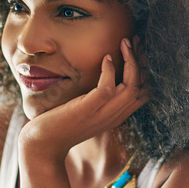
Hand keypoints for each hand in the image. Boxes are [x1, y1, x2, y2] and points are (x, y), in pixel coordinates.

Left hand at [20, 38, 147, 158]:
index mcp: (116, 116)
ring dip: (131, 62)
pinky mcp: (87, 110)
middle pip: (141, 88)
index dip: (145, 71)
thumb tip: (101, 77)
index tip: (138, 51)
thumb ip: (98, 100)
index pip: (143, 94)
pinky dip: (109, 71)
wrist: (43, 146)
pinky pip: (107, 88)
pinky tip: (105, 58)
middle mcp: (114, 116)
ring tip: (125, 43)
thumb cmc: (61, 126)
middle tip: (135, 41)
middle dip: (142, 61)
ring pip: (131, 87)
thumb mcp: (86, 112)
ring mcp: (102, 114)